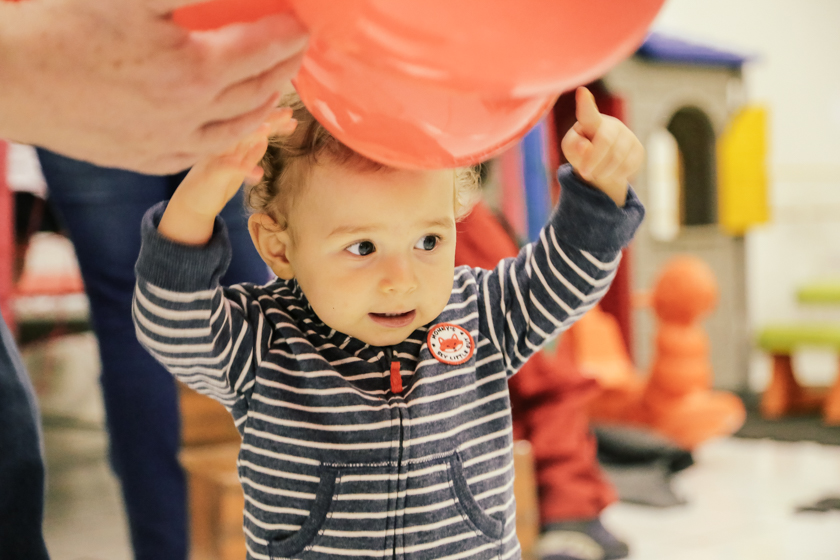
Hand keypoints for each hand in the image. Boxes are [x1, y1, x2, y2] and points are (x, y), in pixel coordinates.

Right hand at [0, 0, 306, 173]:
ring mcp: (169, 142)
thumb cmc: (64, 27)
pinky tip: (230, 130)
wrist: (8, 83)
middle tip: (294, 52)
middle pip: (256, 91)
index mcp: (195, 71)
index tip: (302, 24)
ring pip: (236, 129)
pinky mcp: (146, 158)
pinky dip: (228, 139)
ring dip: (263, 108)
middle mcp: (192, 114)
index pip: (262, 50)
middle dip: (283, 69)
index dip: (288, 34)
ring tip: (275, 92)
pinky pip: (202, 153)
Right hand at [158, 108, 295, 244]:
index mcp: (230, 141)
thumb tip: (266, 138)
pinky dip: (244, 170)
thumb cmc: (216, 184)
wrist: (191, 204)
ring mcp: (215, 156)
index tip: (291, 116)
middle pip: (246, 125)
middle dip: (268, 118)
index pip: (251, 124)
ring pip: (234, 140)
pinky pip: (228, 168)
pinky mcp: (211, 173)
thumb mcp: (238, 168)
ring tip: (269, 129)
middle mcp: (222, 143)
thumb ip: (251, 155)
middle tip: (289, 113)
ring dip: (252, 134)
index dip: (271, 117)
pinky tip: (259, 174)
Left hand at [560, 87, 643, 206]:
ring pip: (618, 157)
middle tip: (584, 173)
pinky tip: (608, 172)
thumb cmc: (581, 150)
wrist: (600, 164)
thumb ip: (573, 146)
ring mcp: (628, 135)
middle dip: (593, 160)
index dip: (585, 103)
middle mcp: (612, 124)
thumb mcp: (571, 148)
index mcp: (591, 120)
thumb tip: (584, 146)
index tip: (581, 91)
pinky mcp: (638, 150)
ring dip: (603, 170)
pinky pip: (628, 166)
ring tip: (593, 173)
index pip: (588, 112)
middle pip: (605, 141)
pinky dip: (615, 174)